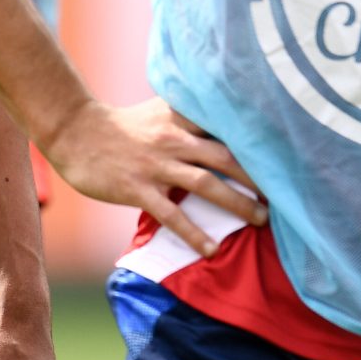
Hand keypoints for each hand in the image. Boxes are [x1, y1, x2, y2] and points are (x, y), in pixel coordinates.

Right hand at [40, 97, 265, 256]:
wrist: (75, 131)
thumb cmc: (119, 124)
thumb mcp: (157, 110)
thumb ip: (189, 114)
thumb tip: (223, 118)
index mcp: (179, 119)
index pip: (225, 127)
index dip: (256, 140)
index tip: (285, 152)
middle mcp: (173, 139)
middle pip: (226, 157)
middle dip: (258, 177)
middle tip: (285, 195)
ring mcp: (155, 165)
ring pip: (206, 184)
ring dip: (237, 204)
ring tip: (261, 220)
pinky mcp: (137, 188)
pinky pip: (172, 214)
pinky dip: (195, 233)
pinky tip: (212, 249)